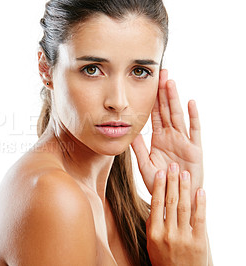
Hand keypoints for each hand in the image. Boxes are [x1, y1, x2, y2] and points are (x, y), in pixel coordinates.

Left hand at [131, 69, 202, 211]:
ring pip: (177, 115)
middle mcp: (171, 136)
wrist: (175, 198)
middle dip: (163, 92)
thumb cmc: (160, 183)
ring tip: (170, 82)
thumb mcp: (144, 164)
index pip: (154, 114)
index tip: (148, 83)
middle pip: (166, 109)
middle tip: (160, 72)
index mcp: (158, 138)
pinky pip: (193, 130)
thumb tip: (129, 131)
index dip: (151, 99)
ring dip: (174, 98)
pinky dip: (193, 116)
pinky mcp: (194, 149)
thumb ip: (138, 148)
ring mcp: (183, 141)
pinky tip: (190, 102)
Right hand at [146, 163, 207, 265]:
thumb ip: (153, 224)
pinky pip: (200, 219)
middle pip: (170, 202)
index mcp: (155, 233)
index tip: (161, 173)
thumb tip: (155, 204)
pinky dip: (200, 203)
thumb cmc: (163, 260)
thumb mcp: (152, 243)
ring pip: (184, 207)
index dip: (159, 187)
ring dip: (184, 188)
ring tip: (185, 174)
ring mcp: (184, 237)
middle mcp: (169, 234)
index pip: (156, 204)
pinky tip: (200, 191)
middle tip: (173, 166)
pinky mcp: (199, 242)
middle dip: (172, 182)